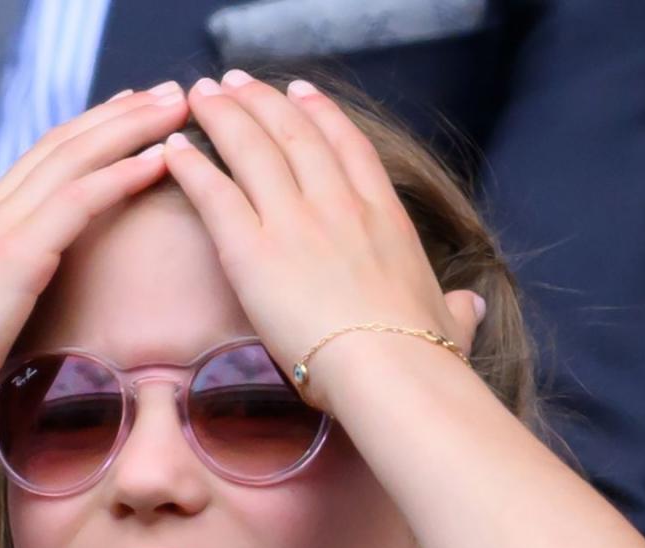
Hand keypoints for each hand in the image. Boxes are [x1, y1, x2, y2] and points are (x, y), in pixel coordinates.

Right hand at [0, 83, 188, 446]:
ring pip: (74, 157)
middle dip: (121, 114)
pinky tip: (158, 159)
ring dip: (131, 127)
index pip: (43, 160)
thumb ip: (5, 290)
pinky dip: (121, 175)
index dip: (90, 132)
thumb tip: (33, 301)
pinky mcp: (13, 255)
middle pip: (64, 143)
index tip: (131, 114)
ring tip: (176, 105)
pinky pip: (77, 200)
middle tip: (168, 92)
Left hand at [162, 73, 483, 411]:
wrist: (388, 368)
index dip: (320, 114)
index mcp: (383, 217)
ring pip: (252, 149)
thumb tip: (469, 305)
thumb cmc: (421, 353)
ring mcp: (294, 221)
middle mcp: (337, 205)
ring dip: (224, 115)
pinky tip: (175, 146)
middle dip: (261, 101)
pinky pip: (214, 193)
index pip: (347, 147)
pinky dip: (192, 165)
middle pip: (292, 134)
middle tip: (235, 82)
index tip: (300, 92)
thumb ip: (455, 308)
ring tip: (202, 94)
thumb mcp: (448, 322)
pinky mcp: (252, 250)